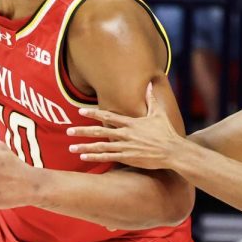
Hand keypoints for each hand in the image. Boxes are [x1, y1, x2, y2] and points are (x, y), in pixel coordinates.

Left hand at [67, 82, 184, 169]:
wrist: (173, 151)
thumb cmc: (166, 132)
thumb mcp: (159, 113)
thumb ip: (151, 99)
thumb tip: (150, 84)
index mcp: (131, 123)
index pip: (108, 116)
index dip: (93, 114)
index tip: (81, 112)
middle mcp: (125, 134)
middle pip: (100, 131)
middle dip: (83, 131)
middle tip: (68, 131)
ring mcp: (125, 147)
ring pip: (100, 146)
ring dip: (85, 147)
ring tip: (71, 147)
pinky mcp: (128, 158)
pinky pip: (107, 157)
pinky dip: (95, 157)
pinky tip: (84, 157)